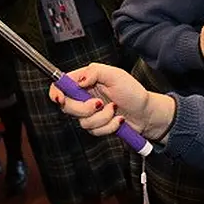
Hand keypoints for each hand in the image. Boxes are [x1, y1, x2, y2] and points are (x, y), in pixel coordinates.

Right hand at [49, 63, 175, 139]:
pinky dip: (109, 126)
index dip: (56, 92)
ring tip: (115, 109)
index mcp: (86, 81)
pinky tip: (118, 120)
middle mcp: (85, 96)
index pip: (62, 85)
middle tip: (99, 104)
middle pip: (67, 106)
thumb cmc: (133, 92)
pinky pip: (94, 131)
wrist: (146, 113)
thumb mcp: (116, 75)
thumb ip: (94, 72)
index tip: (61, 99)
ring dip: (102, 118)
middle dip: (84, 109)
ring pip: (82, 122)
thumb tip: (78, 79)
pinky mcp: (97, 126)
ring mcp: (90, 113)